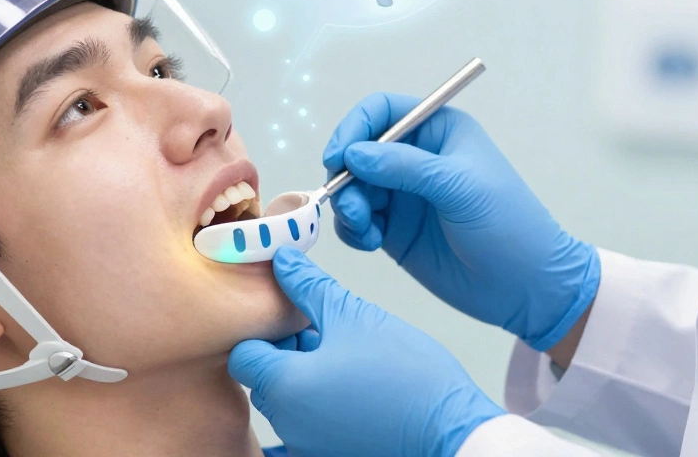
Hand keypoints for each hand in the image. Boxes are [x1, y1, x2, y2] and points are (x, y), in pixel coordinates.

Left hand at [229, 248, 504, 456]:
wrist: (454, 433)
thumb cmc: (409, 377)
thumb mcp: (354, 316)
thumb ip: (308, 287)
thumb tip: (281, 260)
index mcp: (283, 386)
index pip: (243, 355)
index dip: (265, 330)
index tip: (296, 319)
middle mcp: (287, 424)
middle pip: (264, 380)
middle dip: (288, 353)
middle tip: (326, 333)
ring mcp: (308, 447)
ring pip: (288, 404)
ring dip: (306, 379)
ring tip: (348, 360)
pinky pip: (309, 430)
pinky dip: (319, 410)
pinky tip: (353, 393)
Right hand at [323, 93, 598, 350]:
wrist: (526, 287)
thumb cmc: (508, 225)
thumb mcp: (459, 187)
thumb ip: (404, 167)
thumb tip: (353, 155)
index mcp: (438, 130)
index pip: (382, 111)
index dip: (355, 128)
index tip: (338, 156)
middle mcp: (415, 157)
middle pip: (357, 150)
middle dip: (345, 175)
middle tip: (352, 205)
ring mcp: (403, 194)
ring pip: (351, 187)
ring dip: (347, 205)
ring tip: (364, 229)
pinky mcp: (394, 229)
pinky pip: (355, 219)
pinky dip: (351, 229)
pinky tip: (370, 243)